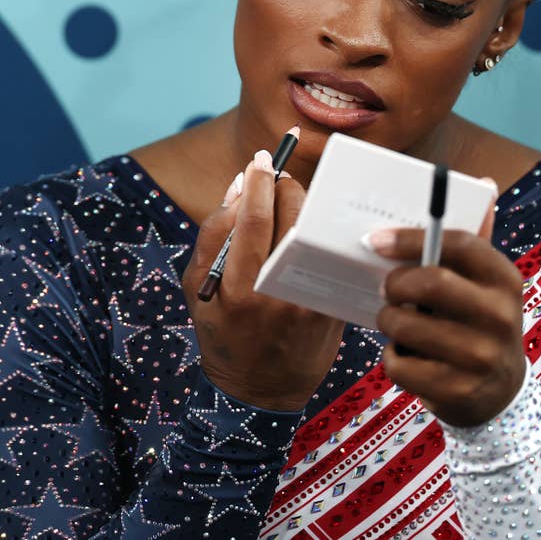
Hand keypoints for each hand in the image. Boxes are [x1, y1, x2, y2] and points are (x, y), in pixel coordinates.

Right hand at [182, 151, 344, 411]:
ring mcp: (309, 302)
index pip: (254, 219)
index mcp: (237, 288)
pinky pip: (329, 255)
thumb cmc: (223, 333)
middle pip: (293, 217)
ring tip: (293, 204)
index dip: (260, 181)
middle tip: (280, 179)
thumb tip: (237, 187)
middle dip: (288, 186)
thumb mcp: (198, 289)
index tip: (261, 158)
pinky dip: (321, 234)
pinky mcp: (332, 309)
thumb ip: (212, 235)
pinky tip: (311, 231)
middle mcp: (277, 294)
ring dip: (306, 207)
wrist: (259, 393)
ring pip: (315, 232)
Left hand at [373, 202, 525, 426]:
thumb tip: (484, 182)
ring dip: (389, 320)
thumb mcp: (485, 283)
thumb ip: (475, 237)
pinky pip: (401, 364)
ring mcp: (483, 357)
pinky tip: (408, 356)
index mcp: (505, 279)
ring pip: (408, 325)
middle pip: (431, 282)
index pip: (461, 243)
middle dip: (396, 283)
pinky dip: (393, 357)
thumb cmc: (479, 321)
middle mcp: (502, 317)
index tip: (377, 240)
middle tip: (386, 288)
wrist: (501, 395)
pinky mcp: (459, 391)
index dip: (413, 238)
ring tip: (395, 320)